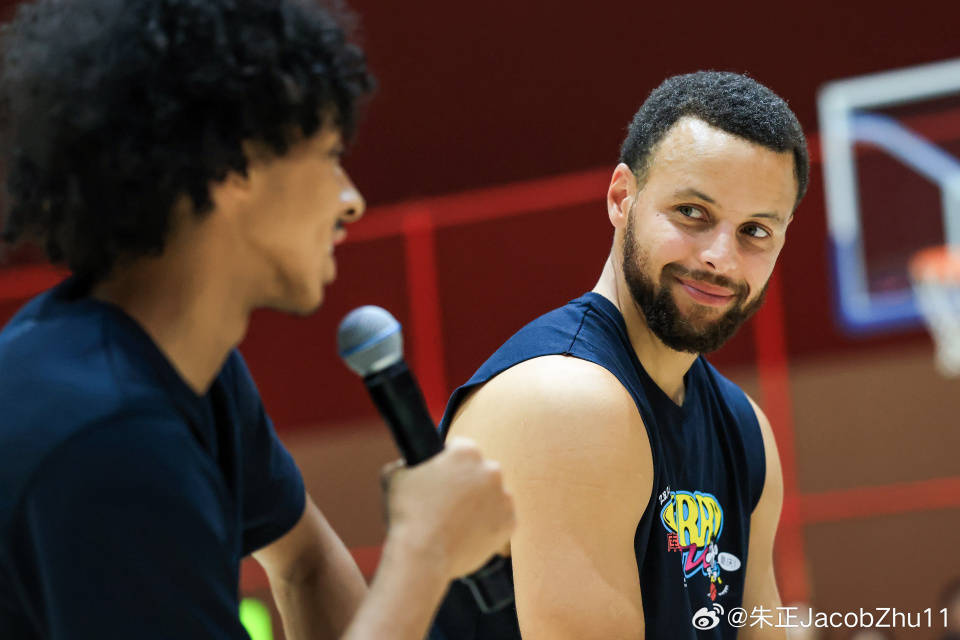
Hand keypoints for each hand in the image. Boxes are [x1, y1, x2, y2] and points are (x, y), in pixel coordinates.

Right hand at [382, 437, 514, 579]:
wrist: (422, 557)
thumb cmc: (406, 515)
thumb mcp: (393, 477)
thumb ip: (404, 462)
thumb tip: (407, 464)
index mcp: (467, 452)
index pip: (461, 448)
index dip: (448, 461)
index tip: (441, 476)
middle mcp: (491, 470)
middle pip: (480, 471)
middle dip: (467, 482)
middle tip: (448, 501)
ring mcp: (504, 497)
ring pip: (492, 495)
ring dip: (480, 503)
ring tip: (457, 521)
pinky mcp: (510, 523)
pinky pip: (500, 519)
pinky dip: (488, 524)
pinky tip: (468, 532)